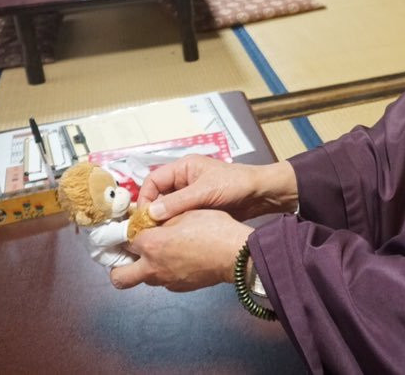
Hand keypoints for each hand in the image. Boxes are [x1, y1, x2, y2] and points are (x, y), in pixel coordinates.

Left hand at [109, 210, 250, 290]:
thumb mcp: (186, 212)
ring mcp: (166, 281)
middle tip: (128, 254)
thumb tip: (151, 219)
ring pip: (143, 278)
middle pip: (119, 277)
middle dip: (118, 266)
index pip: (125, 239)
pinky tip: (181, 259)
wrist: (235, 254)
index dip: (129, 231)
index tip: (135, 226)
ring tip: (161, 252)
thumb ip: (162, 217)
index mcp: (150, 245)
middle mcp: (152, 267)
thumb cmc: (213, 229)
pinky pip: (164, 281)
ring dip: (145, 267)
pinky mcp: (180, 288)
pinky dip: (166, 271)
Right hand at [138, 155, 296, 222]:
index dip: (145, 198)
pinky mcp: (198, 208)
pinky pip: (180, 217)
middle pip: (158, 196)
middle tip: (149, 232)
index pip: (153, 181)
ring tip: (160, 237)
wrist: (261, 195)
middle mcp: (183, 180)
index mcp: (183, 168)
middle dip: (153, 212)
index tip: (143, 218)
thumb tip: (150, 213)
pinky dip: (175, 226)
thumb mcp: (205, 191)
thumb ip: (178, 202)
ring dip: (164, 221)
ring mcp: (190, 195)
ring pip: (168, 209)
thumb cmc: (235, 185)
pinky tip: (174, 237)